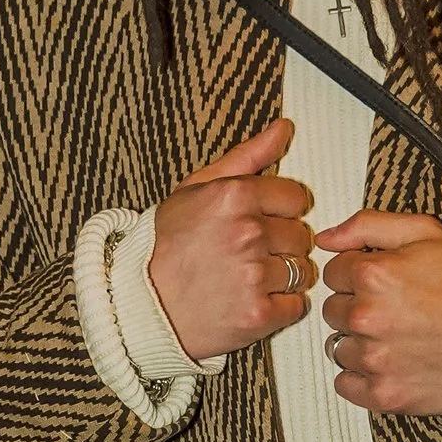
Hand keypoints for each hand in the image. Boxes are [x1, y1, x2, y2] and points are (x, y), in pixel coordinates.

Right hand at [148, 118, 315, 359]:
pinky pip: (296, 305)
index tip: (258, 223)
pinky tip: (250, 302)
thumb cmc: (165, 245)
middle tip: (246, 255)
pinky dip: (279, 307)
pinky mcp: (258, 314)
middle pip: (301, 236)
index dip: (279, 212)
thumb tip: (284, 128)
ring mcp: (254, 275)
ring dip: (281, 277)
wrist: (139, 305)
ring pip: (301, 271)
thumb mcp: (195, 190)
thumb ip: (246, 157)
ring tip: (246, 279)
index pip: (296, 198)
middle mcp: (248, 233)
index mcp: (234, 196)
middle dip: (280, 245)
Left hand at [318, 208, 441, 414]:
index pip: (333, 273)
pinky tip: (389, 363)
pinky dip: (361, 377)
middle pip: (333, 310)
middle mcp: (367, 317)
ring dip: (359, 342)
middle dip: (357, 306)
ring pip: (338, 347)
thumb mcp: (425, 233)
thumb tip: (324, 239)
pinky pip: (345, 384)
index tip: (384, 283)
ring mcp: (375, 359)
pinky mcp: (384, 394)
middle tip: (395, 309)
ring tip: (397, 337)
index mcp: (373, 274)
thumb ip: (367, 225)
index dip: (359, 275)